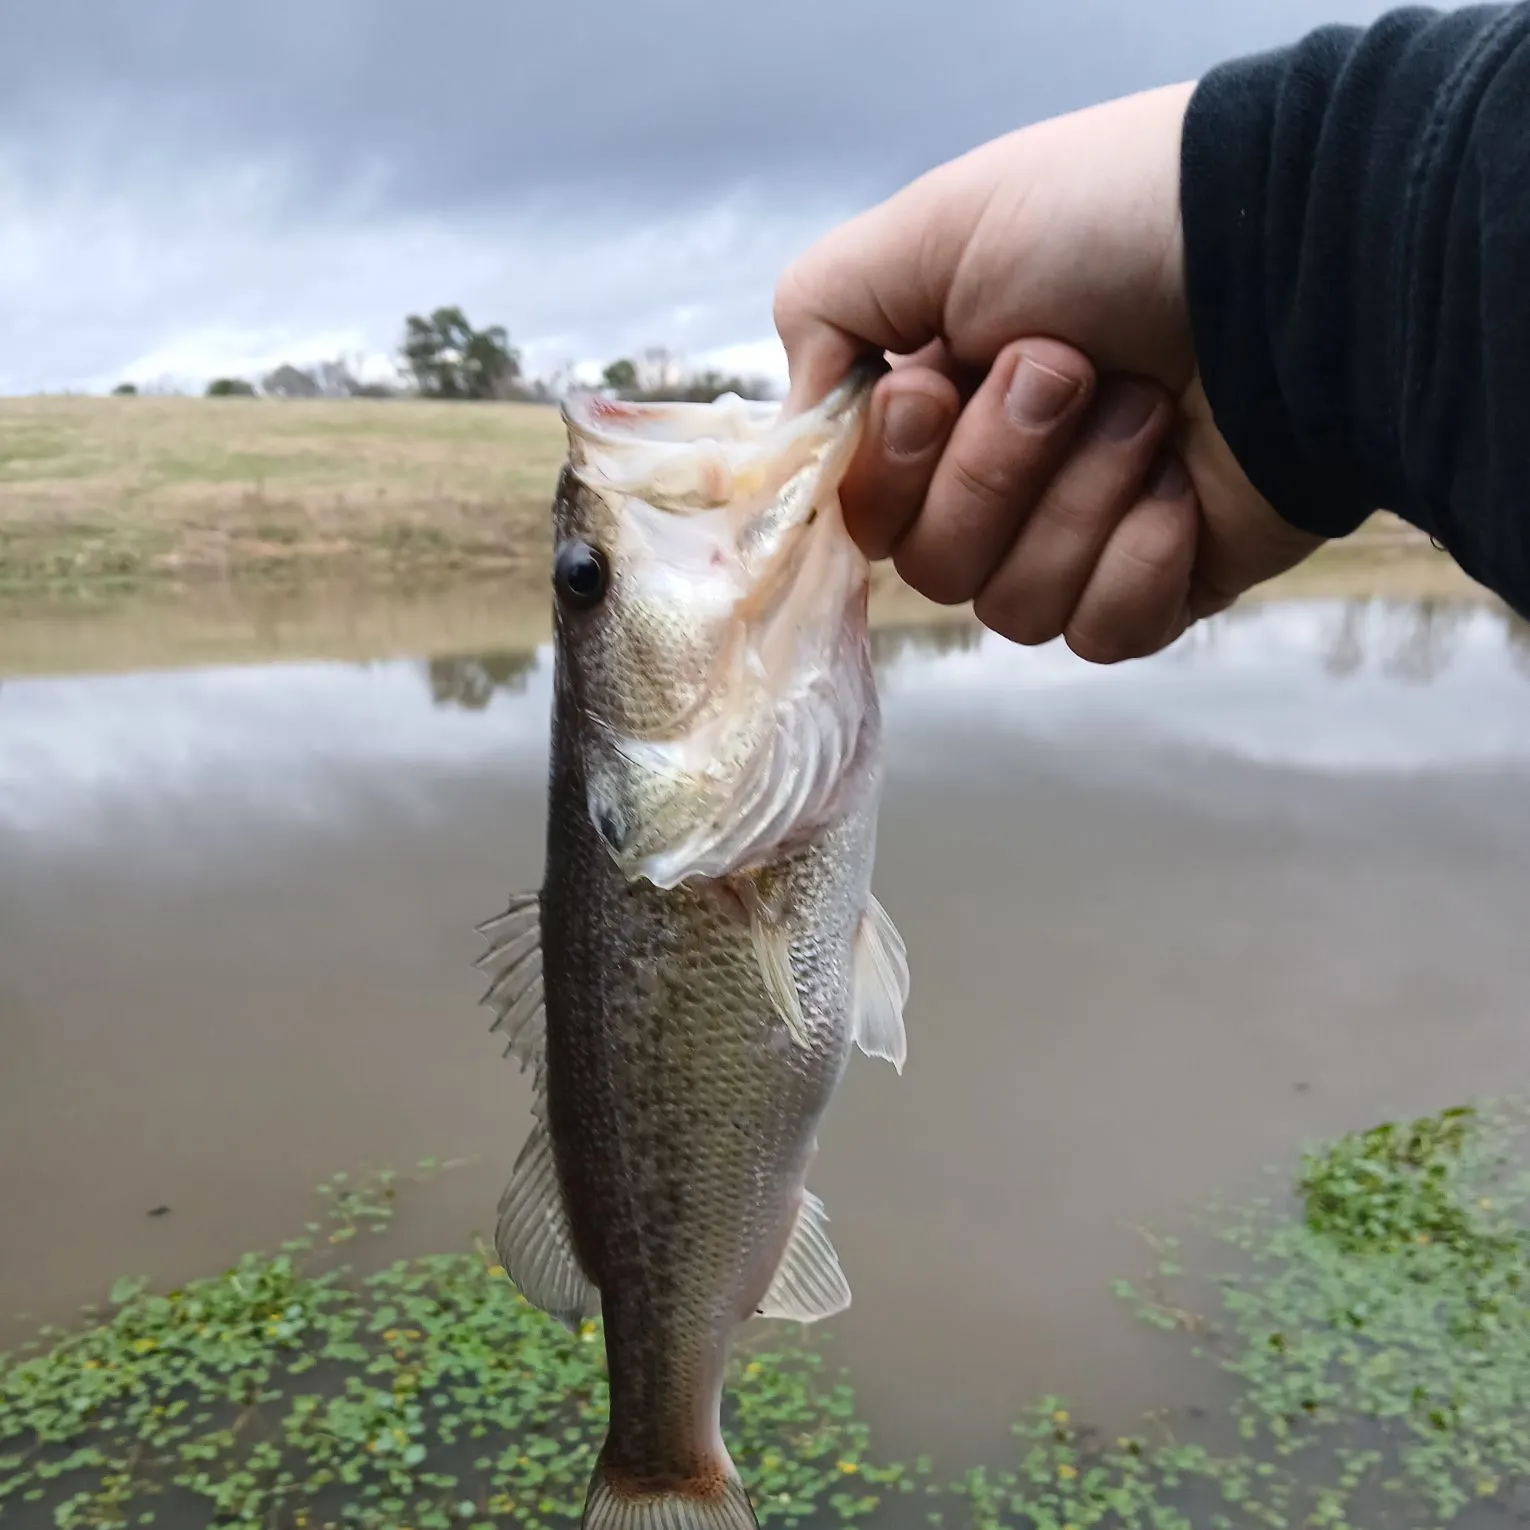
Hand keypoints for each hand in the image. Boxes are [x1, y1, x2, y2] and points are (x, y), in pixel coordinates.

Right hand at [773, 84, 1323, 662]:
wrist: (1300, 258)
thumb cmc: (1116, 223)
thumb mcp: (938, 225)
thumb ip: (823, 314)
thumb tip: (801, 428)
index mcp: (938, 409)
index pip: (860, 512)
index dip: (890, 473)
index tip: (937, 386)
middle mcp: (997, 482)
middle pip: (933, 570)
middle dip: (1000, 468)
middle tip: (1074, 371)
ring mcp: (1079, 541)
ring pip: (1016, 609)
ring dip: (1082, 499)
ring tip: (1150, 409)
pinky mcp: (1157, 588)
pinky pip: (1102, 634)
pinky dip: (1141, 558)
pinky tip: (1184, 486)